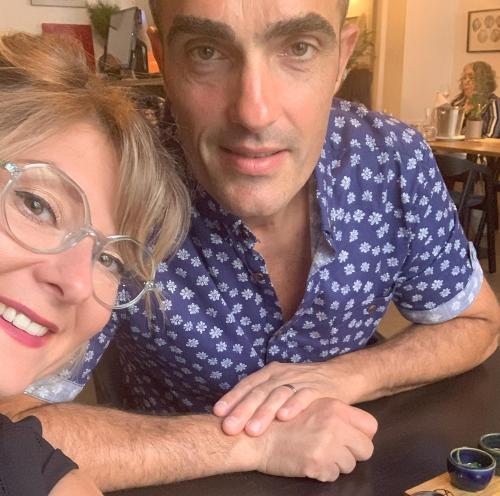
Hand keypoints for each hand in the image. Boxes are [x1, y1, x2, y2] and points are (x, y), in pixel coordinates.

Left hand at [214, 360, 357, 435]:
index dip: (232, 397)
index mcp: (271, 372)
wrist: (340, 376)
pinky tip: (284, 417)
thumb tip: (233, 414)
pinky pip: (304, 396)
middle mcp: (283, 373)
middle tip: (230, 427)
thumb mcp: (280, 385)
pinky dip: (293, 406)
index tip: (218, 413)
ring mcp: (300, 380)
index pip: (248, 384)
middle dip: (243, 410)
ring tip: (253, 430)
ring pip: (278, 394)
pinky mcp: (319, 388)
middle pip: (260, 391)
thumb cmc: (304, 386)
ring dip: (265, 412)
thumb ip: (261, 396)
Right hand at [241, 398, 376, 481]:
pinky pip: (333, 475)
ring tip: (316, 454)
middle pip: (366, 448)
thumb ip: (331, 412)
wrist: (252, 434)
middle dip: (352, 453)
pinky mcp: (317, 462)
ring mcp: (327, 444)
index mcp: (334, 407)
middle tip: (335, 451)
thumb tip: (351, 427)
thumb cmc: (279, 420)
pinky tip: (307, 462)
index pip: (370, 425)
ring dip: (336, 463)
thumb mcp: (307, 405)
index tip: (351, 439)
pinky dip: (323, 473)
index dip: (362, 435)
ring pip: (350, 464)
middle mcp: (334, 424)